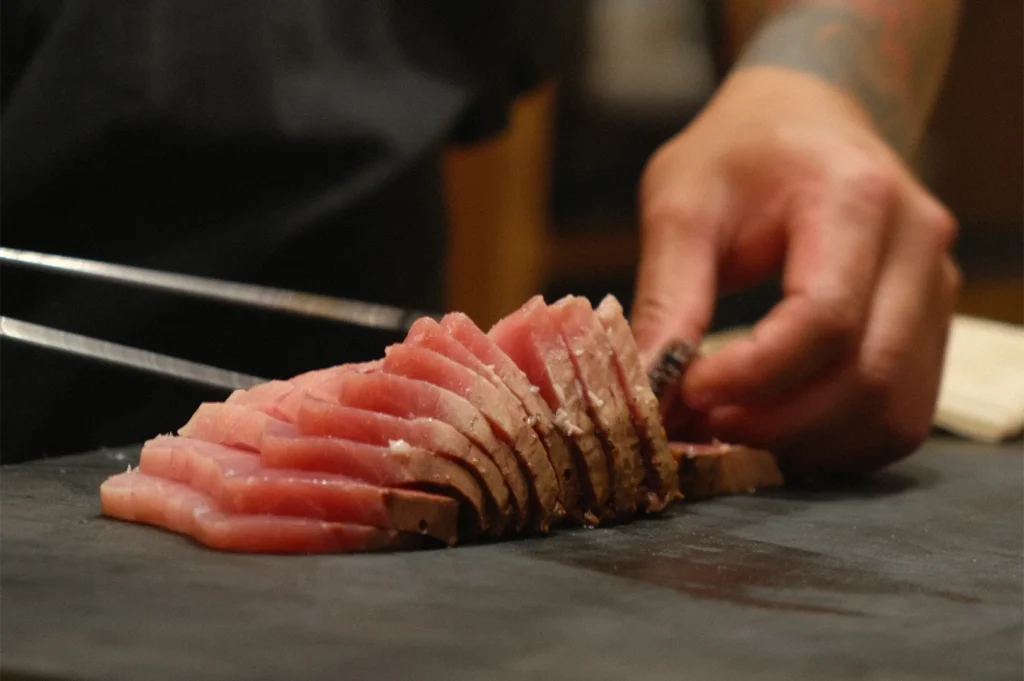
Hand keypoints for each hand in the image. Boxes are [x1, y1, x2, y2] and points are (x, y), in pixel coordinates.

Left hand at [631, 66, 960, 476]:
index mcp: (857, 197)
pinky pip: (899, 416)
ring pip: (891, 411)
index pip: (824, 318)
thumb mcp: (682, 204)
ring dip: (806, 442)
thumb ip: (667, 295)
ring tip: (730, 429)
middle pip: (866, 376)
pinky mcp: (930, 326)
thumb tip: (646, 390)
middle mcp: (917, 245)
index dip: (752, 375)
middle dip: (774, 422)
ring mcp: (935, 289)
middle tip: (699, 423)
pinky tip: (775, 430)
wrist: (804, 120)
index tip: (686, 390)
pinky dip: (837, 443)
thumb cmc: (737, 154)